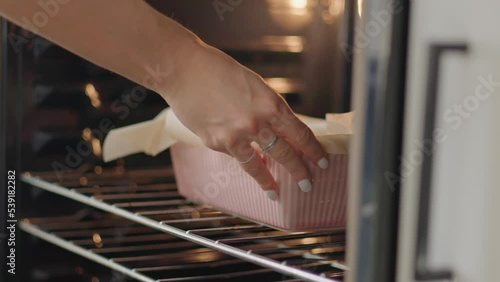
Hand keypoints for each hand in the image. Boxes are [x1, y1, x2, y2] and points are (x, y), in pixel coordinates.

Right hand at [162, 40, 328, 199]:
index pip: (300, 133)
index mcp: (270, 103)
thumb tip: (278, 131)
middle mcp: (257, 122)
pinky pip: (235, 156)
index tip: (321, 161)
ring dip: (269, 181)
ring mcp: (236, 135)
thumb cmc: (218, 71)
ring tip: (276, 193)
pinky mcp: (216, 142)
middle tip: (307, 184)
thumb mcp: (254, 86)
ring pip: (258, 165)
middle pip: (285, 153)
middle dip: (299, 172)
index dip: (313, 150)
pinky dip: (243, 162)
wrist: (184, 69)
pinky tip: (249, 168)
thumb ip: (267, 109)